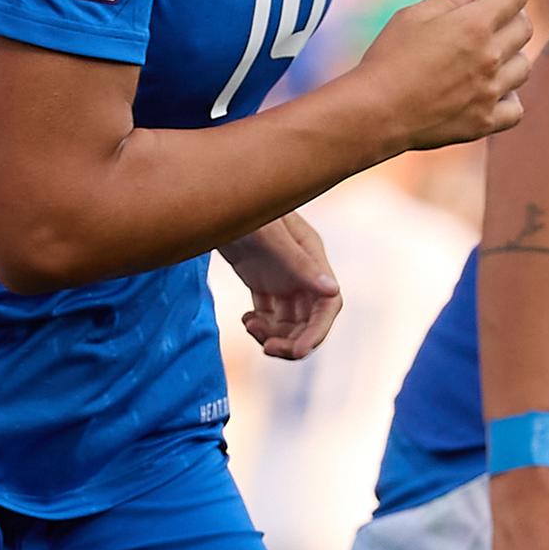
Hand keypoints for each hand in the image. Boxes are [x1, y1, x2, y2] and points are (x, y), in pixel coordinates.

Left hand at [221, 213, 340, 360]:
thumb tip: (332, 291)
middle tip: (267, 348)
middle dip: (292, 340)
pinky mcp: (264, 282)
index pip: (328, 305)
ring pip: (289, 322)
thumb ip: (300, 265)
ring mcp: (283, 278)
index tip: (296, 351)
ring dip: (274, 334)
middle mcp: (303, 273)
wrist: (216, 198)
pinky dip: (261, 326)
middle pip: (309, 320)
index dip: (318, 332)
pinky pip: (270, 316)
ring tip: (250, 326)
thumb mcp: (271, 237)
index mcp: (313, 260)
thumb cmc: (245, 209)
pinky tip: (245, 320)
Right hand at [351, 0, 541, 151]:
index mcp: (474, 25)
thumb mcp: (412, 17)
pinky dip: (511, 98)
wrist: (376, 112)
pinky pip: (516, 108)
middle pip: (524, 29)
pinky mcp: (484, 122)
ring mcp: (490, 92)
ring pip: (524, 67)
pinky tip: (495, 92)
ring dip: (513, 56)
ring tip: (492, 56)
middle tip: (497, 19)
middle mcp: (489, 57)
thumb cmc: (388, 59)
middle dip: (514, 17)